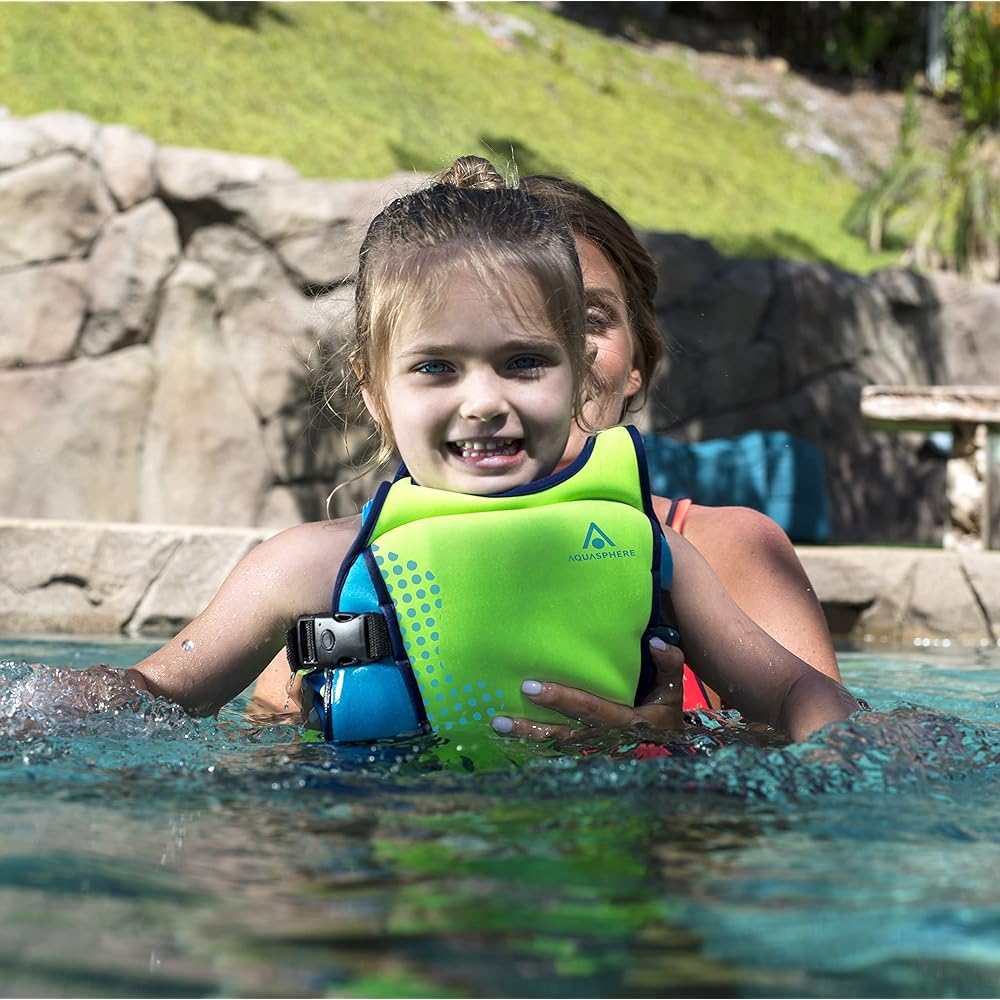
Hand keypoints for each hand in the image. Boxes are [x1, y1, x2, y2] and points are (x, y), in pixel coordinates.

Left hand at [490, 637, 684, 741]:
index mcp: (628, 722)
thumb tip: (654, 641)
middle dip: (533, 728)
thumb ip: (668, 663)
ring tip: (498, 726)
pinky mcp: (588, 759)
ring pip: (558, 749)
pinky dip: (535, 747)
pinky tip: (511, 739)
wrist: (671, 750)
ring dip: (528, 739)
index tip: (530, 687)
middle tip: (501, 719)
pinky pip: (558, 754)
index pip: (589, 709)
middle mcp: (608, 743)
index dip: (560, 699)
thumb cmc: (666, 711)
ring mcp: (596, 755)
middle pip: (565, 737)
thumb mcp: (673, 689)